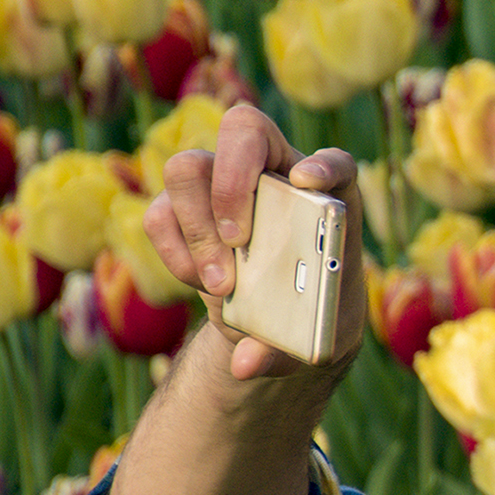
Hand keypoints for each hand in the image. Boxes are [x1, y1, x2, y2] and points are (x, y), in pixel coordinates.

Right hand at [143, 103, 367, 379]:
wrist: (278, 322)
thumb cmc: (310, 316)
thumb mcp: (312, 342)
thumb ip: (284, 350)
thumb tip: (246, 363)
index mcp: (328, 194)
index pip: (335, 161)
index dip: (324, 165)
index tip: (308, 184)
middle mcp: (274, 172)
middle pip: (243, 131)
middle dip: (234, 182)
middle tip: (240, 240)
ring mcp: (222, 184)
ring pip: (189, 167)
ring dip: (198, 227)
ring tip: (223, 284)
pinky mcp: (183, 211)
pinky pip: (159, 213)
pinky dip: (174, 251)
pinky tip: (201, 282)